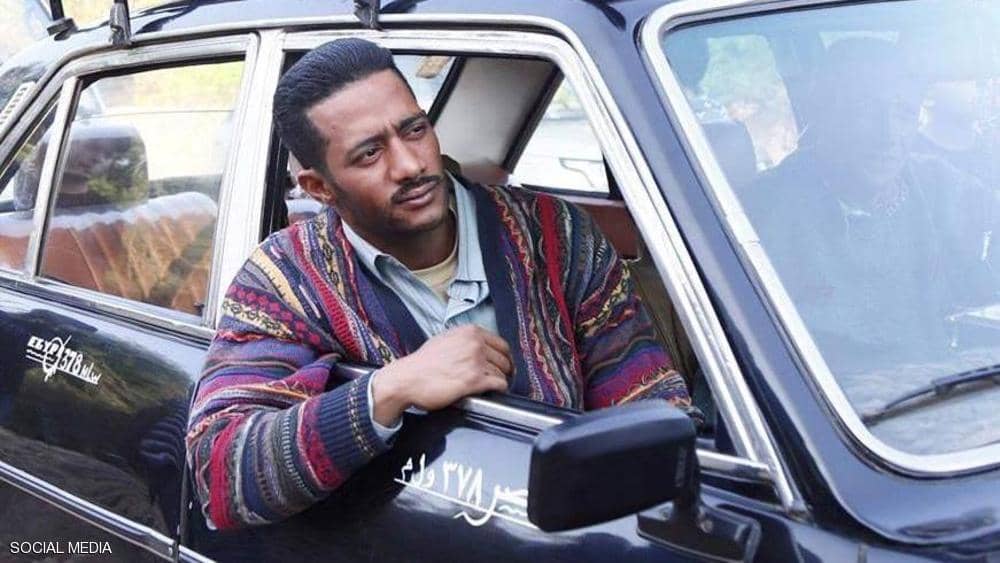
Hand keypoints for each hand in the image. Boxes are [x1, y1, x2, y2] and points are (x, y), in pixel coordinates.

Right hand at [371, 325, 511, 425]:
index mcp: (469, 332)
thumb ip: (464, 341)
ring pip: (502, 373)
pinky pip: (499, 385)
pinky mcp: (475, 380)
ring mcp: (476, 361)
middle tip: (500, 378)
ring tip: (491, 388)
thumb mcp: (444, 340)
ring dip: (499, 381)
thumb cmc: (421, 363)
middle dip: (505, 370)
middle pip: (505, 359)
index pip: (501, 344)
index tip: (504, 364)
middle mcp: (475, 343)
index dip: (504, 357)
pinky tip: (491, 393)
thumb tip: (479, 347)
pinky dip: (498, 390)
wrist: (407, 379)